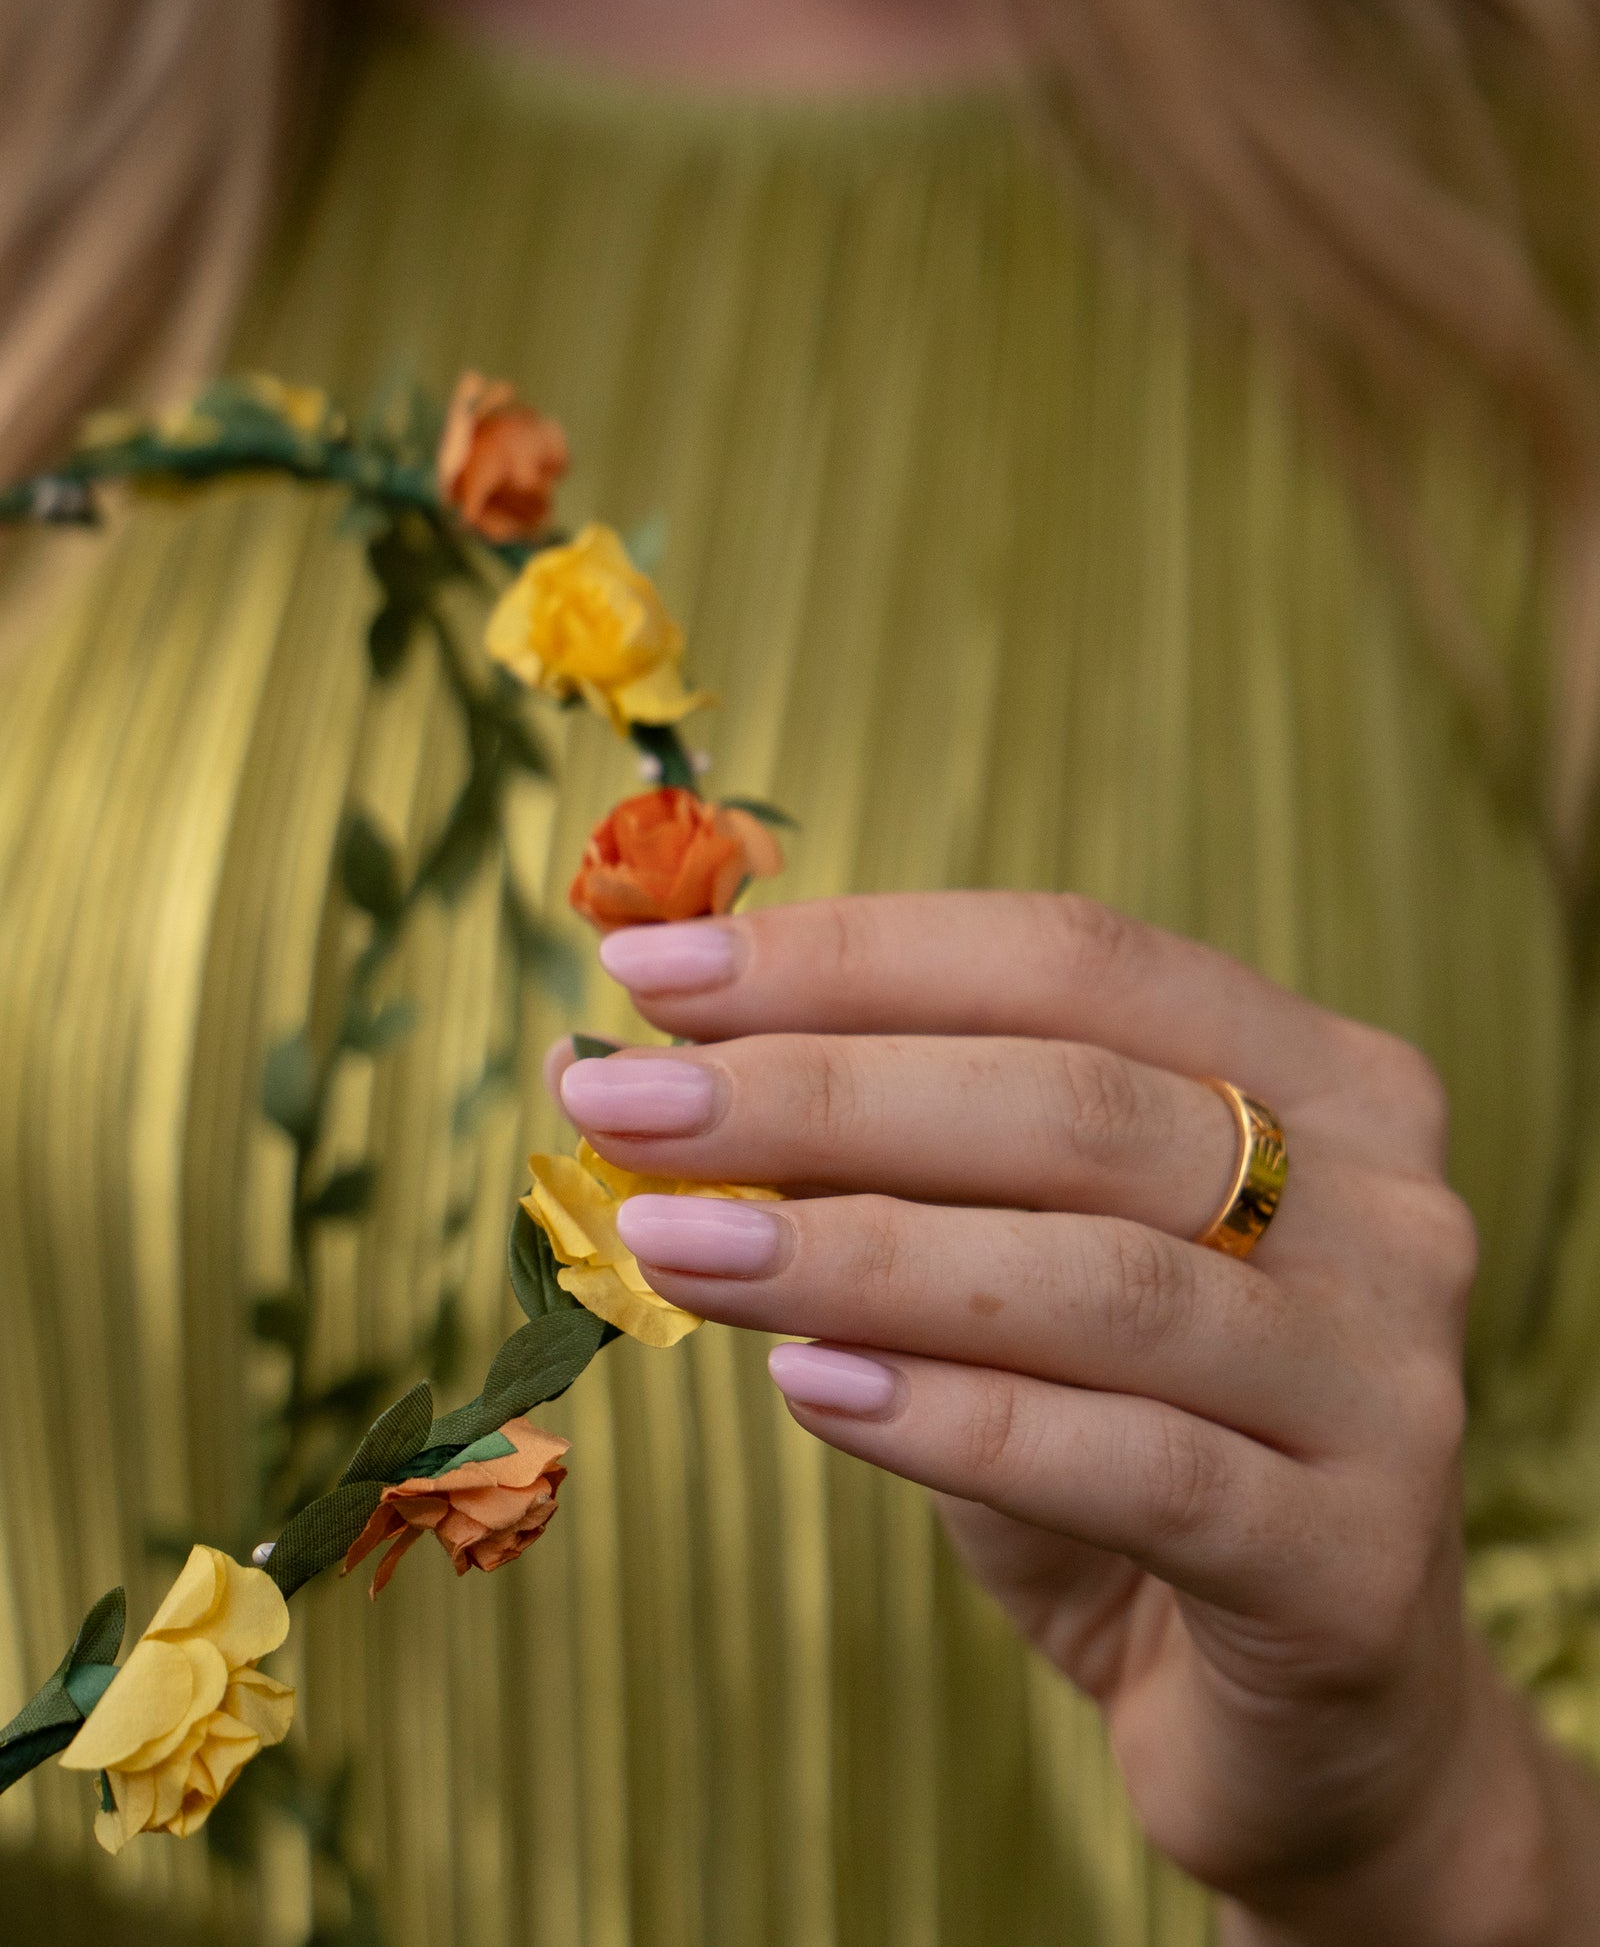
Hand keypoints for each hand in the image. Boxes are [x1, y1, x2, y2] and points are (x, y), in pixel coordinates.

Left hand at [550, 893, 1576, 1943]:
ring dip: (854, 1252)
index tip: (655, 974)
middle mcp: (1386, 1204)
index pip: (1071, 958)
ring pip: (1095, 1280)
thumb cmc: (1127, 1440)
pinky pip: (1133, 1466)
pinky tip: (809, 1390)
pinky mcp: (1356, 1559)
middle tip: (621, 1106)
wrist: (1305, 1713)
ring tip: (673, 1243)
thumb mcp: (1013, 1268)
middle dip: (820, 1092)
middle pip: (1076, 1103)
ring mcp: (1391, 1381)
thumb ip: (888, 1164)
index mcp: (1320, 1076)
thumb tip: (647, 1064)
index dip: (854, 954)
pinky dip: (955, 1419)